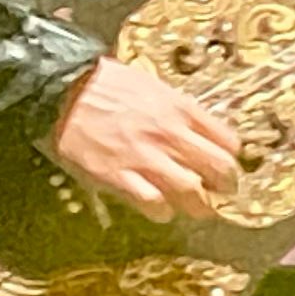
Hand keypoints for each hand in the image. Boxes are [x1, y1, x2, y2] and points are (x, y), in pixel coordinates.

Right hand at [48, 57, 243, 223]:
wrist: (62, 89)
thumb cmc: (104, 84)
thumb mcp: (152, 85)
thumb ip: (177, 109)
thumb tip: (197, 127)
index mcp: (180, 109)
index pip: (227, 140)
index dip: (232, 157)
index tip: (228, 164)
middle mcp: (169, 134)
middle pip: (219, 169)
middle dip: (226, 185)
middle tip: (223, 192)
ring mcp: (145, 157)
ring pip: (192, 191)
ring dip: (199, 205)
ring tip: (198, 209)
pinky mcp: (119, 176)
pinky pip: (154, 203)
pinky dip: (162, 211)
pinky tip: (162, 210)